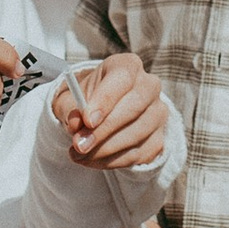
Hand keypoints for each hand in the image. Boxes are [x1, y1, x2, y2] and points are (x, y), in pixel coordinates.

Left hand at [52, 49, 168, 174]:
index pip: (122, 78)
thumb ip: (69, 109)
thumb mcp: (70, 99)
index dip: (106, 99)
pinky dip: (113, 161)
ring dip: (105, 149)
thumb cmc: (86, 101)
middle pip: (133, 107)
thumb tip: (76, 125)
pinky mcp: (159, 138)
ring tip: (79, 154)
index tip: (87, 121)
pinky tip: (92, 160)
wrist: (100, 115)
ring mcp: (158, 113)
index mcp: (127, 66)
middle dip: (103, 130)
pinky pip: (139, 154)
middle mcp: (149, 86)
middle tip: (79, 145)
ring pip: (137, 134)